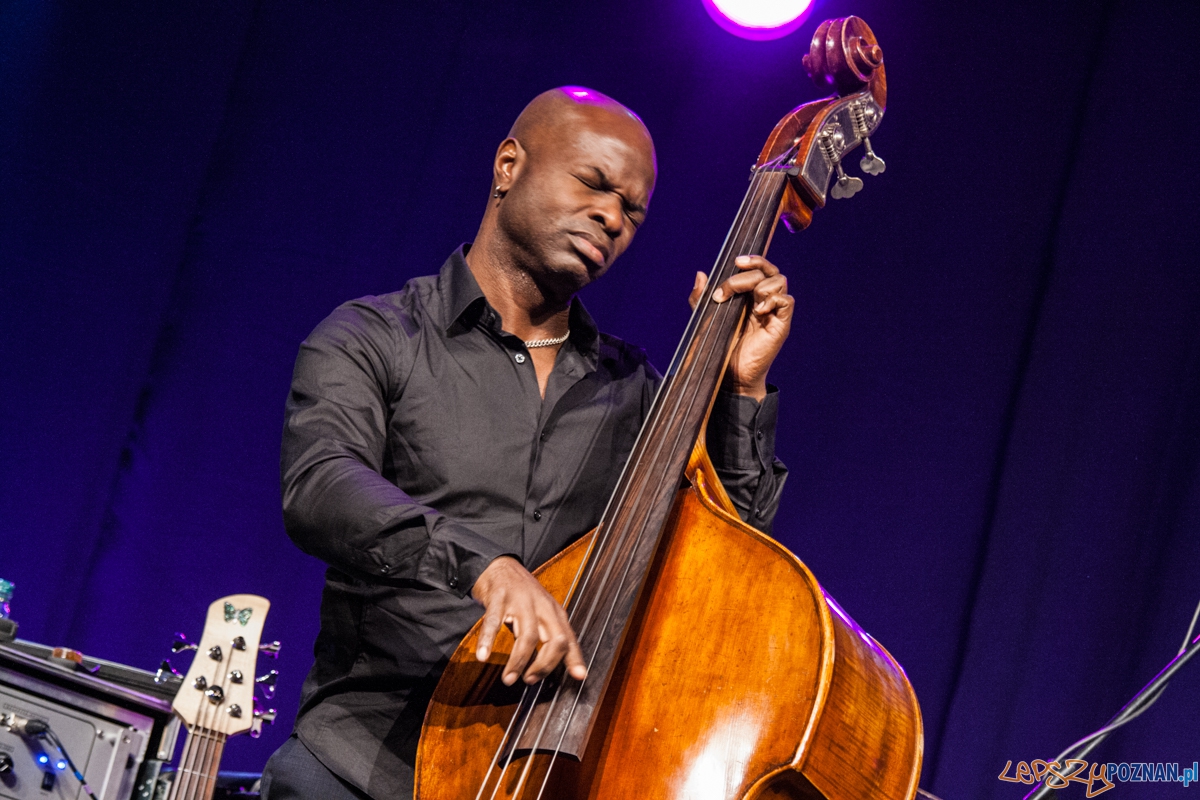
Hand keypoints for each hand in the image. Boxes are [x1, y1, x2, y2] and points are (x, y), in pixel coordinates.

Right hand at [471, 556, 587, 685]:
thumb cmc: (523, 596)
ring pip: (527, 636)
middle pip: (554, 639)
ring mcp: (520, 601)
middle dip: (544, 665)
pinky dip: (487, 640)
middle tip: (531, 680)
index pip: (569, 638)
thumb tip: (560, 667)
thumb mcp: (543, 613)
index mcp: (554, 612)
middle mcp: (541, 606)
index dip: (574, 658)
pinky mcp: (498, 598)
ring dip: (518, 661)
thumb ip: (552, 636)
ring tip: (509, 678)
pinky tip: (482, 656)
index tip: (579, 677)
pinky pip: (494, 622)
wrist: (501, 566)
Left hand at [688, 255, 792, 399]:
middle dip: (746, 276)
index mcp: (750, 295)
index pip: (760, 267)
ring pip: (780, 281)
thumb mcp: (705, 318)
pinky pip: (787, 301)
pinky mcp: (781, 324)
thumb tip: (701, 274)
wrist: (730, 374)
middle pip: (769, 270)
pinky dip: (773, 300)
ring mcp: (774, 311)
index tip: (735, 261)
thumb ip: (701, 298)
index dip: (753, 259)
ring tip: (746, 306)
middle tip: (726, 291)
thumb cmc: (720, 346)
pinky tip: (758, 312)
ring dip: (761, 287)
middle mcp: (764, 299)